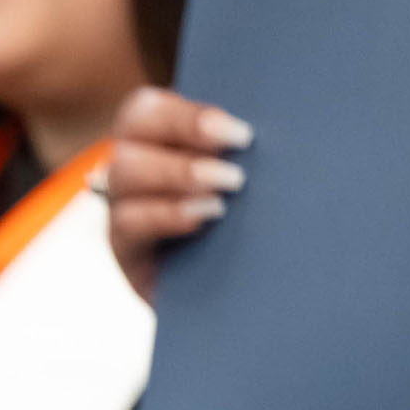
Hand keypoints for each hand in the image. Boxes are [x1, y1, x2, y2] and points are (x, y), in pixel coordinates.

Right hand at [103, 87, 254, 302]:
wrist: (238, 301)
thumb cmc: (250, 230)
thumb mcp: (248, 184)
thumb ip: (244, 151)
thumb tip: (285, 123)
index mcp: (161, 140)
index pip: (151, 108)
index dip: (189, 112)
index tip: (241, 132)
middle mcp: (135, 167)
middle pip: (132, 128)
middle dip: (186, 130)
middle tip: (240, 149)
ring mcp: (123, 206)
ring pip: (124, 171)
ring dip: (179, 172)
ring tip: (231, 184)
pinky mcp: (124, 248)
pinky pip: (128, 222)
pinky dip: (169, 213)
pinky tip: (207, 216)